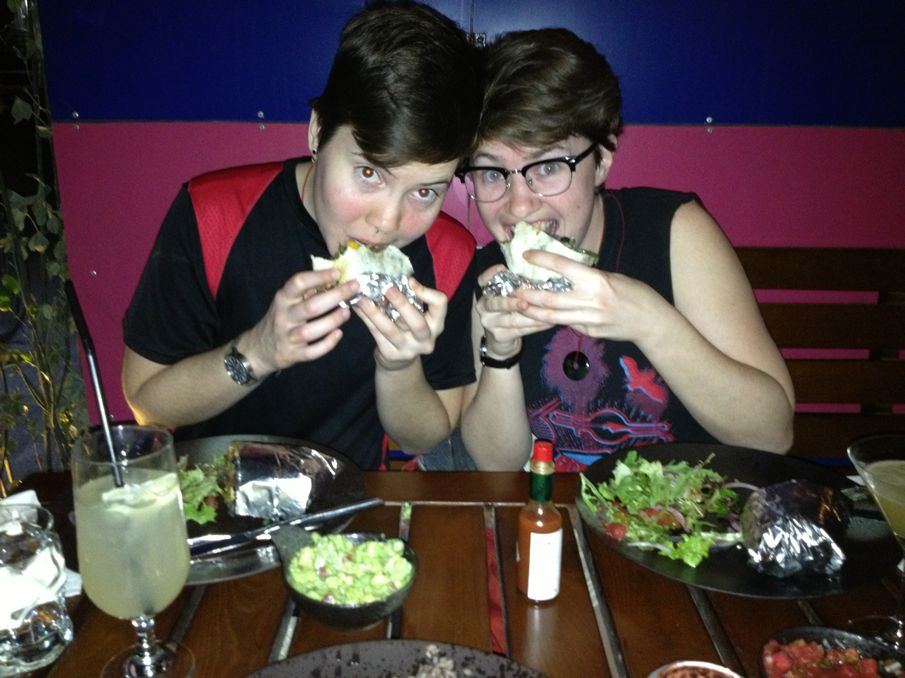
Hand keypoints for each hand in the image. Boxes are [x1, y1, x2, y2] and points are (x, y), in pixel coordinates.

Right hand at [243, 268, 358, 373]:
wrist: (261, 348)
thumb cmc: (281, 319)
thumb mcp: (287, 301)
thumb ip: (306, 291)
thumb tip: (333, 278)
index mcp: (283, 299)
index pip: (298, 283)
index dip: (319, 277)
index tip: (337, 272)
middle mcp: (284, 316)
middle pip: (310, 306)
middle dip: (335, 296)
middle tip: (354, 288)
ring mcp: (288, 337)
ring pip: (311, 330)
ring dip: (332, 320)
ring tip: (347, 312)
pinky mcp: (293, 354)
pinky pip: (312, 351)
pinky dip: (327, 344)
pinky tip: (339, 334)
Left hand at [353, 278, 445, 369]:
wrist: (400, 360)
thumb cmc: (409, 329)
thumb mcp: (417, 315)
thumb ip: (411, 299)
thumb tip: (390, 275)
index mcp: (436, 324)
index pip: (440, 304)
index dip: (426, 292)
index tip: (410, 281)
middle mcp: (426, 339)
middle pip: (417, 323)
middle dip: (402, 304)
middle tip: (388, 288)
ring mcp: (409, 350)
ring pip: (390, 330)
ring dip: (375, 313)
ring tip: (362, 298)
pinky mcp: (391, 354)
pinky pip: (376, 333)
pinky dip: (365, 319)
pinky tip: (356, 307)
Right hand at [476, 263, 550, 356]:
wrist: (502, 339)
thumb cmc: (510, 311)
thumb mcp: (509, 296)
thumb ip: (517, 286)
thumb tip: (540, 272)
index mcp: (486, 292)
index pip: (483, 280)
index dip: (490, 274)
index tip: (502, 268)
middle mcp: (483, 306)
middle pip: (496, 303)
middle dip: (512, 303)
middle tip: (526, 302)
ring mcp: (489, 322)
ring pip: (512, 319)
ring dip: (531, 316)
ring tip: (547, 313)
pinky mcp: (499, 336)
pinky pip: (519, 330)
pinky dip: (535, 327)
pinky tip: (547, 323)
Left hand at [510, 250, 667, 342]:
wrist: (650, 322)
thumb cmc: (634, 293)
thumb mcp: (612, 277)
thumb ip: (587, 277)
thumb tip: (563, 274)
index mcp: (596, 280)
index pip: (562, 267)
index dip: (541, 260)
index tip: (526, 255)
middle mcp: (590, 300)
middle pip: (548, 297)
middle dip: (526, 293)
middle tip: (512, 289)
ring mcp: (588, 319)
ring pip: (551, 315)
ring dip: (531, 310)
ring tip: (517, 304)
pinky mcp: (588, 332)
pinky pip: (565, 323)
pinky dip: (552, 318)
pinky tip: (540, 315)